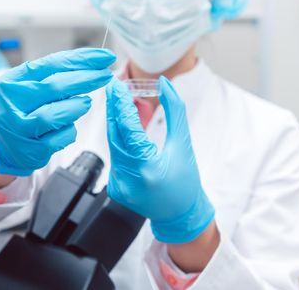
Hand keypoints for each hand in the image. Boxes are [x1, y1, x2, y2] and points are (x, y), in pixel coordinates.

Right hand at [0, 48, 115, 175]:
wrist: (5, 146)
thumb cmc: (24, 110)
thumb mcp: (29, 87)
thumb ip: (54, 75)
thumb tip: (94, 64)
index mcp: (10, 82)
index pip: (50, 64)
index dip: (81, 59)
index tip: (104, 56)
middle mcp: (10, 105)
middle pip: (54, 87)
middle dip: (85, 79)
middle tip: (105, 75)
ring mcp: (18, 130)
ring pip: (53, 115)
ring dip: (76, 107)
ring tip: (86, 103)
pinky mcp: (30, 151)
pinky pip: (58, 139)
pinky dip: (69, 131)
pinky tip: (69, 126)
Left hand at [106, 77, 214, 243]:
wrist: (180, 214)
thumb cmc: (186, 181)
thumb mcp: (184, 143)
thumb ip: (175, 111)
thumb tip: (165, 84)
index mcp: (147, 167)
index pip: (128, 129)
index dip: (121, 105)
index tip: (117, 87)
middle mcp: (129, 177)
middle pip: (114, 134)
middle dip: (114, 109)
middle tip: (114, 88)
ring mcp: (119, 184)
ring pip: (112, 144)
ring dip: (116, 124)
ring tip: (121, 104)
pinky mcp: (114, 187)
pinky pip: (114, 156)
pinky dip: (119, 141)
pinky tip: (125, 131)